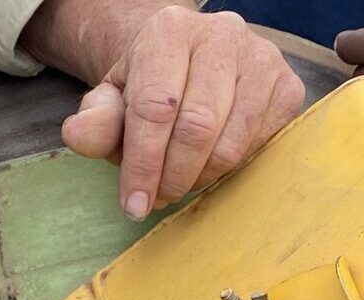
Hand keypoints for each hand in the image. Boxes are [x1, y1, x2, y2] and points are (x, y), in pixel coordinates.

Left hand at [58, 7, 305, 218]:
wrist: (191, 65)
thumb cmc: (149, 90)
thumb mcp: (113, 103)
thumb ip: (96, 121)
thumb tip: (76, 134)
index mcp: (169, 31)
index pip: (155, 106)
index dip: (143, 164)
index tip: (133, 204)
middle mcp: (221, 34)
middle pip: (197, 127)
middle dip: (172, 176)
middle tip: (158, 197)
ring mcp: (262, 57)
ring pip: (230, 143)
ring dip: (201, 178)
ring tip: (181, 179)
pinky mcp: (288, 85)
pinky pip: (260, 146)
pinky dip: (231, 169)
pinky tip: (210, 162)